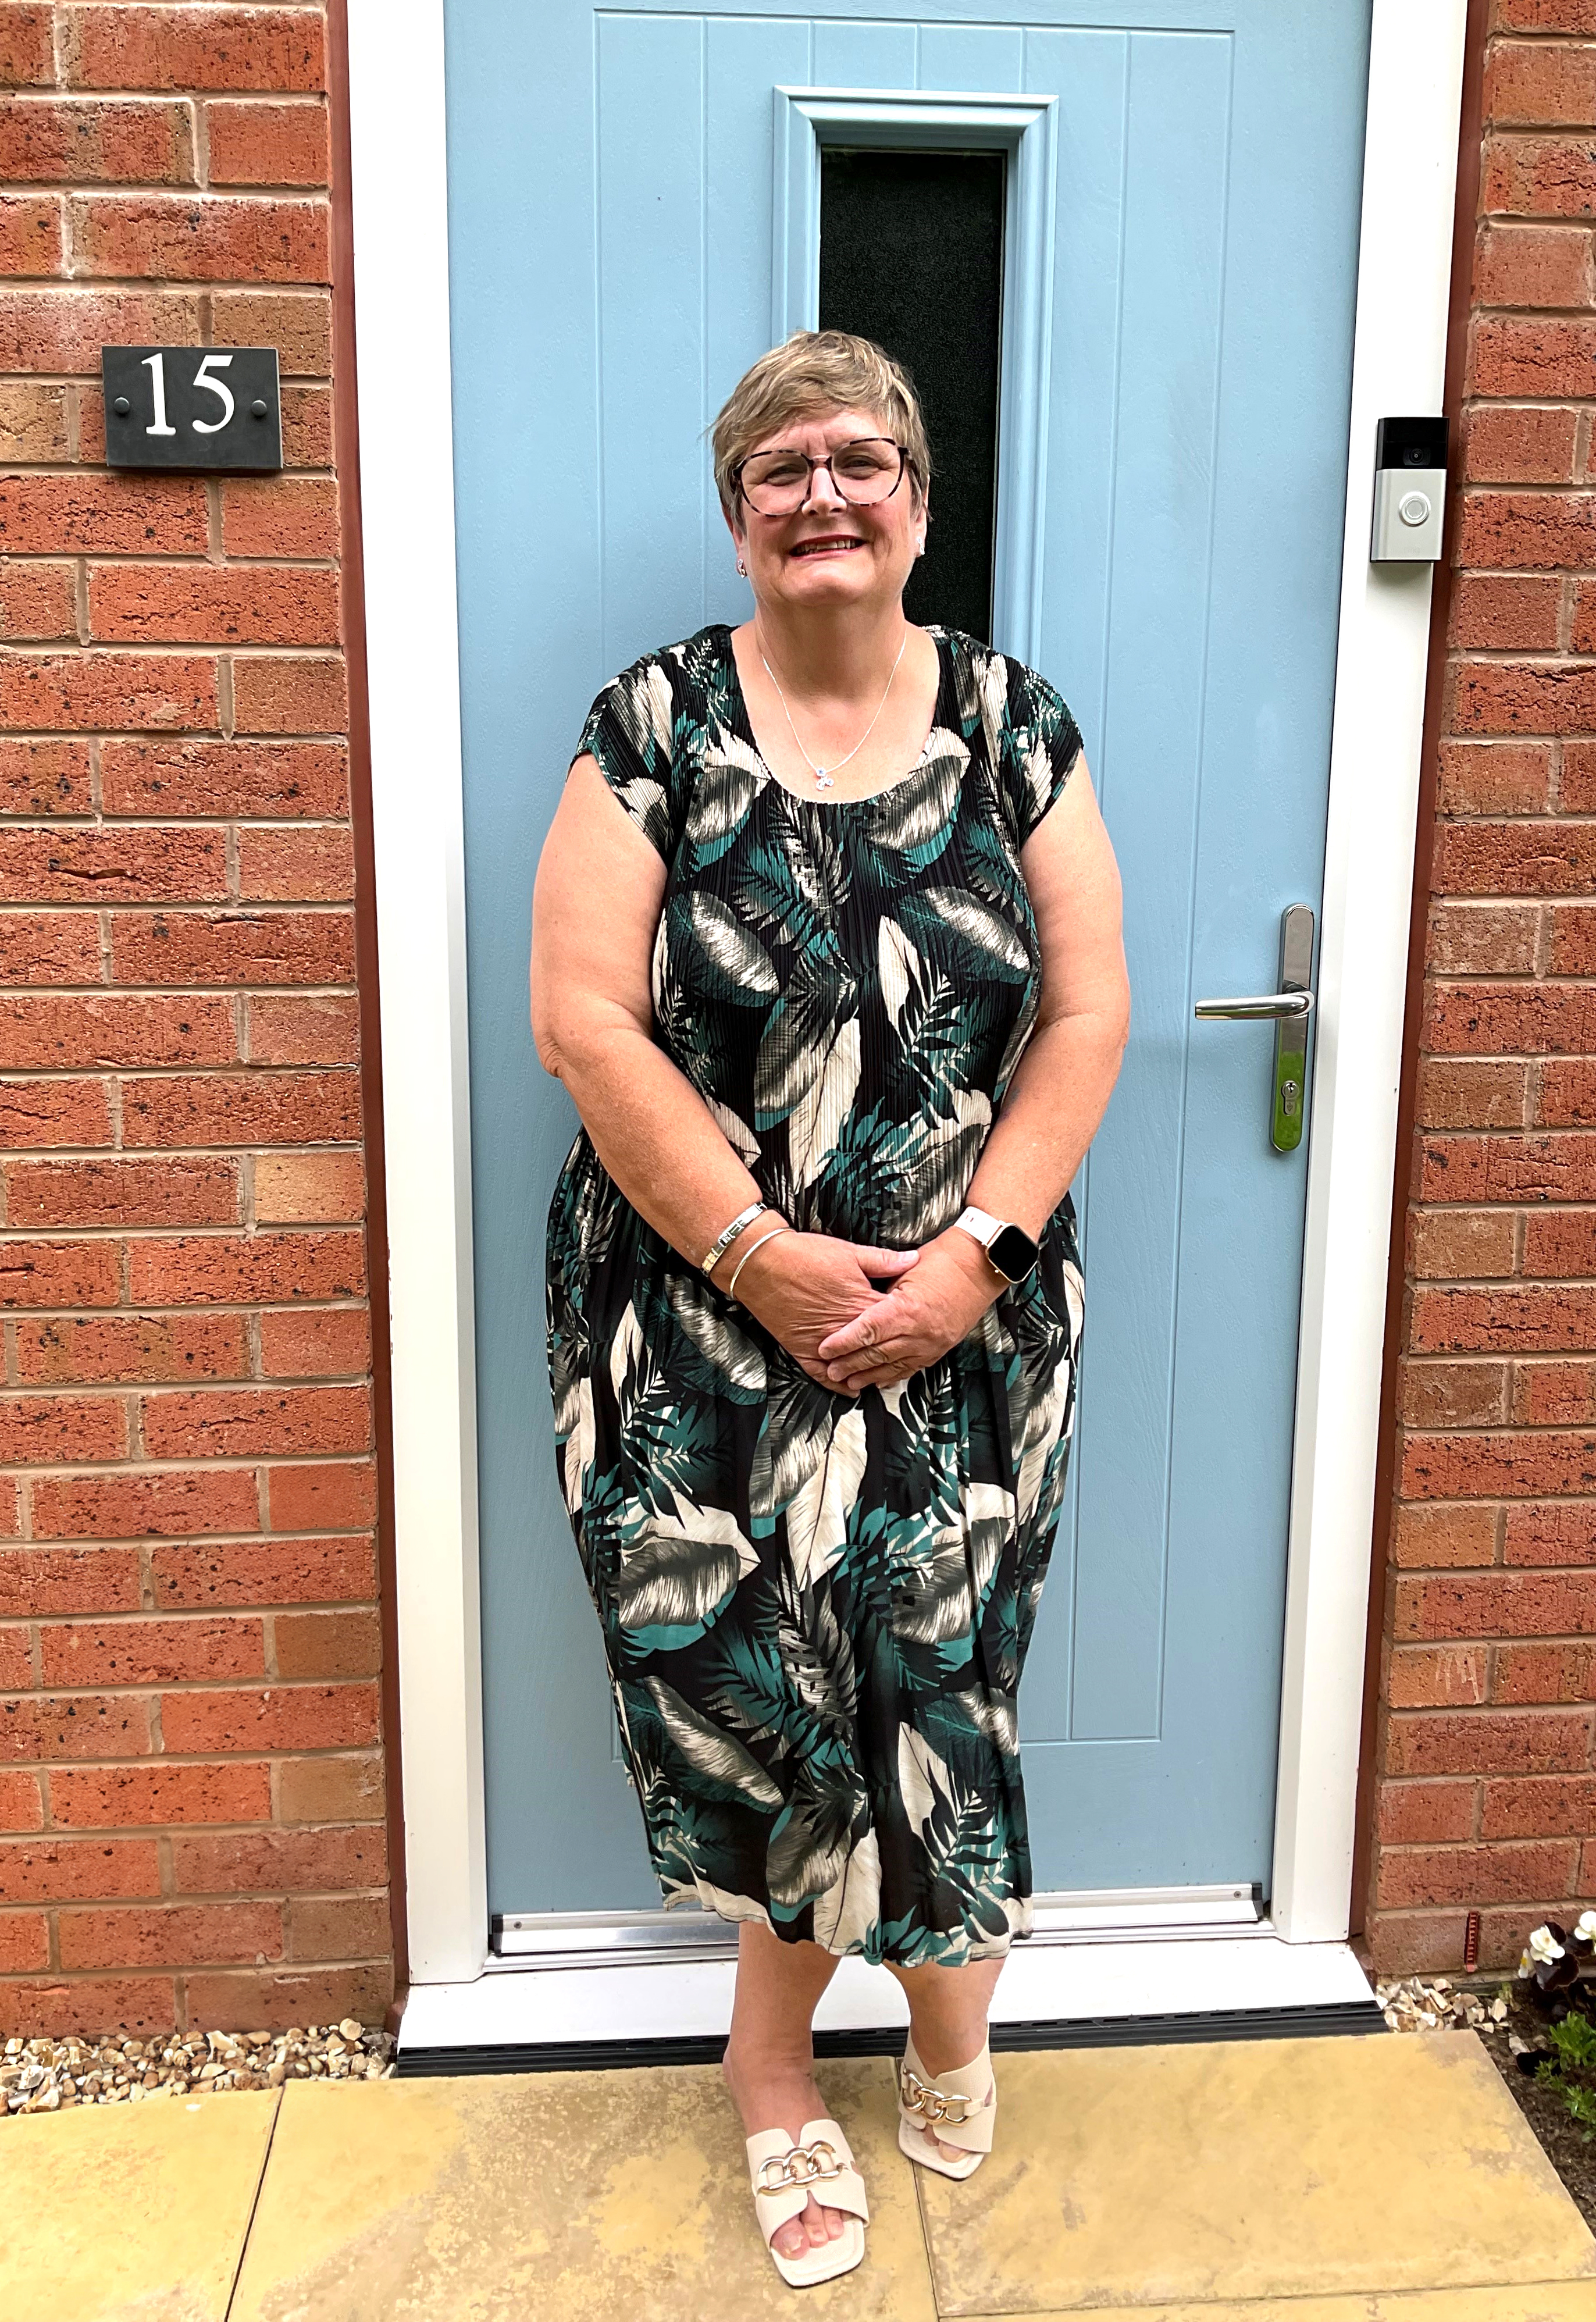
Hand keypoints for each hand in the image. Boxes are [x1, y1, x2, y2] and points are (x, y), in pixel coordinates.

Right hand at [724, 1229, 917, 1387]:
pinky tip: (851, 1388)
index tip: (919, 1324)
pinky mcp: (803, 1352)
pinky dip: (840, 1385)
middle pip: (878, 1349)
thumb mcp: (850, 1252)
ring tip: (886, 1376)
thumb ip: (883, 1261)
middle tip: (910, 1354)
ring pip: (855, 1367)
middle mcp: (845, 1330)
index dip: (908, 1324)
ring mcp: (824, 1344)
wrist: (762, 1264)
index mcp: (861, 1304)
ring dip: (870, 1372)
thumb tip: (913, 1259)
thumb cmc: (805, 1255)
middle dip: (894, 1351)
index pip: (895, 1322)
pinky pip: (825, 1378)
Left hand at [814, 1228, 997, 1392]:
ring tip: (848, 1383)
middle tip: (830, 1371)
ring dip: (868, 1376)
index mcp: (906, 1310)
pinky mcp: (939, 1348)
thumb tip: (857, 1303)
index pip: (866, 1331)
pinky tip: (879, 1381)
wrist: (980, 1266)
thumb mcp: (905, 1269)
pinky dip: (892, 1375)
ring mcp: (931, 1344)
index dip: (843, 1342)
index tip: (825, 1349)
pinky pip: (912, 1368)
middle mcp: (918, 1332)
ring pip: (893, 1366)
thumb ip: (881, 1288)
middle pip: (876, 1354)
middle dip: (850, 1364)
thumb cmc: (942, 1260)